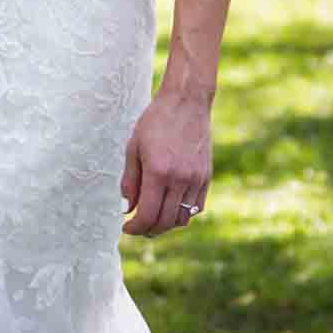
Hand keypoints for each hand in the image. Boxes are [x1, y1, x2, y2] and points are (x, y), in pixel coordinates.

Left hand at [120, 89, 212, 236]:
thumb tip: (128, 208)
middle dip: (148, 230)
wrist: (186, 102)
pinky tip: (169, 207)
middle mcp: (180, 179)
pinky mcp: (207, 177)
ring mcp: (196, 180)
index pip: (147, 215)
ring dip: (166, 224)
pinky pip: (196, 208)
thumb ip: (130, 181)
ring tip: (153, 217)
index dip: (135, 227)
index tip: (126, 227)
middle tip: (137, 227)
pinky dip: (182, 214)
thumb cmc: (155, 122)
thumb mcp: (133, 147)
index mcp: (158, 172)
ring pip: (183, 219)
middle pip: (165, 222)